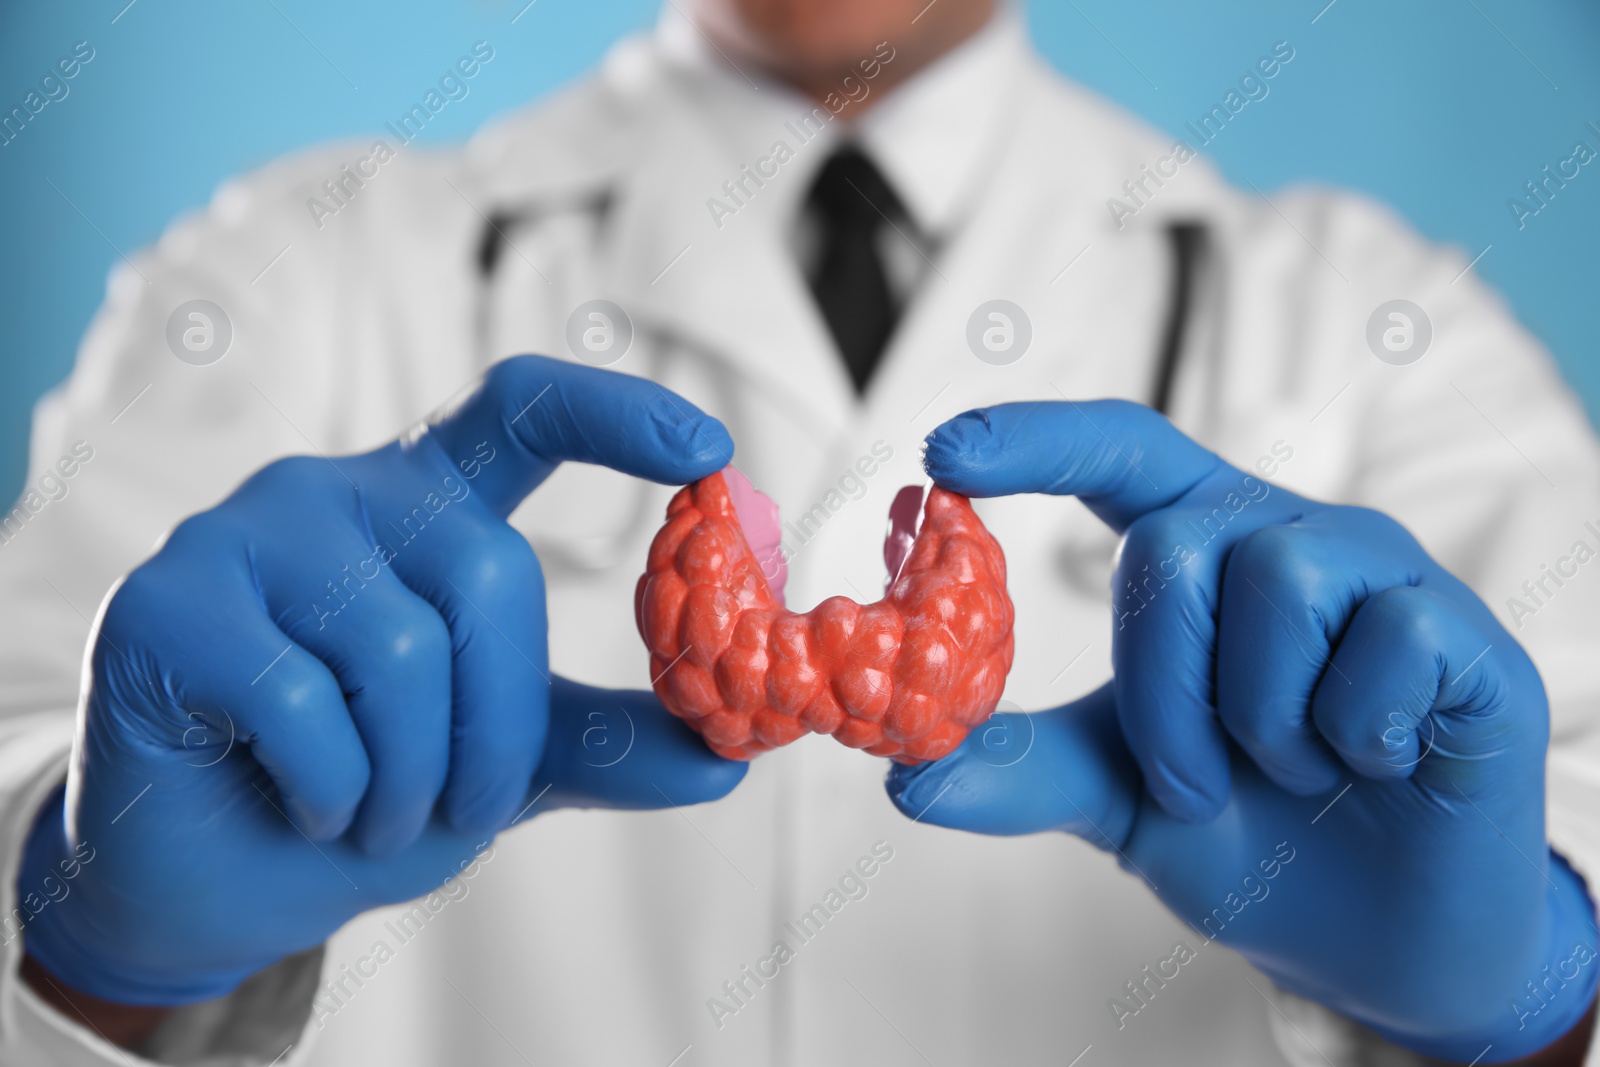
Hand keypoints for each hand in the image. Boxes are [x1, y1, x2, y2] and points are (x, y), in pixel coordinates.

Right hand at [17, 356, 746, 1012]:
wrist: (215, 875)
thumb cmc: (366, 790)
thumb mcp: (505, 763)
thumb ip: (604, 742)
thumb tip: (728, 755)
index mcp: (428, 504)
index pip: (523, 410)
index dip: (617, 414)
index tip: (712, 451)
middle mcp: (337, 492)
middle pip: (490, 571)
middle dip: (499, 724)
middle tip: (464, 809)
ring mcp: (241, 535)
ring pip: (399, 647)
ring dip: (410, 777)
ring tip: (369, 814)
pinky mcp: (164, 603)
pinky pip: (298, 701)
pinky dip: (330, 792)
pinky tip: (301, 807)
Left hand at [885, 401, 1598, 1062]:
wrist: (1375, 936)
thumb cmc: (1245, 835)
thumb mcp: (1116, 795)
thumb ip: (1021, 767)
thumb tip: (906, 774)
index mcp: (1198, 550)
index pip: (1117, 453)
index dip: (1037, 439)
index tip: (944, 453)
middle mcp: (1284, 539)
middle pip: (1174, 544)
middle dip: (1161, 690)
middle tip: (1197, 782)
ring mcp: (1381, 576)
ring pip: (1280, 582)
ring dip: (1260, 719)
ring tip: (1295, 772)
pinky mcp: (1465, 631)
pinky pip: (1389, 642)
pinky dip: (1359, 731)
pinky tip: (1378, 763)